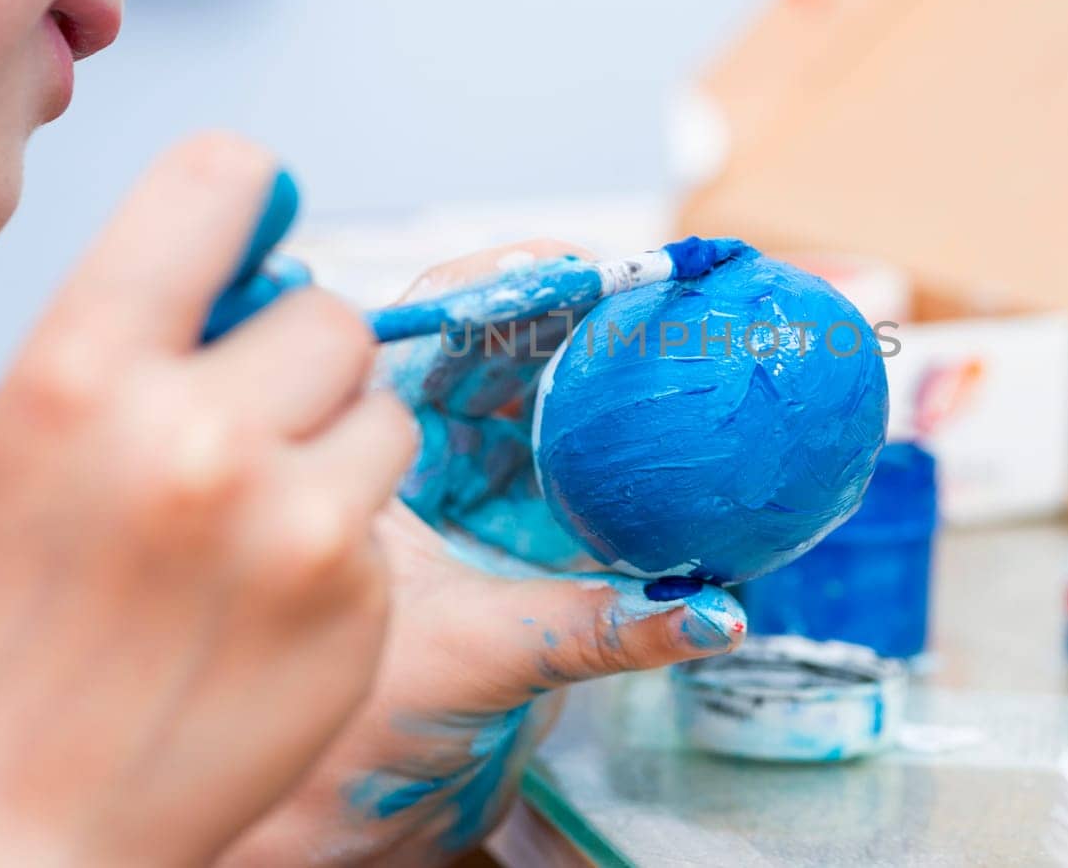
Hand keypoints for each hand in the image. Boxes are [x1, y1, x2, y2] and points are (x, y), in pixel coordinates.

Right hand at [0, 135, 414, 865]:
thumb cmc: (1, 639)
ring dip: (340, 447)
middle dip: (302, 364)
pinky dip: (346, 539)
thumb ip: (141, 339)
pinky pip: (387, 512)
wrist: (4, 822)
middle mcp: (195, 430)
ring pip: (385, 411)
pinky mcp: (357, 595)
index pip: (218, 179)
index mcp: (80, 371)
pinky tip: (270, 600)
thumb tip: (265, 250)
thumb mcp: (26, 448)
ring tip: (258, 523)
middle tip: (248, 431)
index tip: (254, 235)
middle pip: (334, 315)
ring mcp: (291, 517)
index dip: (246, 200)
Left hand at [222, 244, 745, 866]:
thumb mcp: (479, 659)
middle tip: (660, 288)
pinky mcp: (509, 515)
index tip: (589, 267)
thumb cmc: (359, 730)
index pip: (432, 326)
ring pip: (536, 387)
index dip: (509, 283)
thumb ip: (600, 627)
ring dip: (599, 356)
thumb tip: (711, 611)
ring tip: (678, 327)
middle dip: (575, 306)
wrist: (356, 801)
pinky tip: (673, 407)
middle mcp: (415, 451)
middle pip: (499, 342)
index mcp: (367, 455)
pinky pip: (567, 447)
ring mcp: (465, 479)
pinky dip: (615, 424)